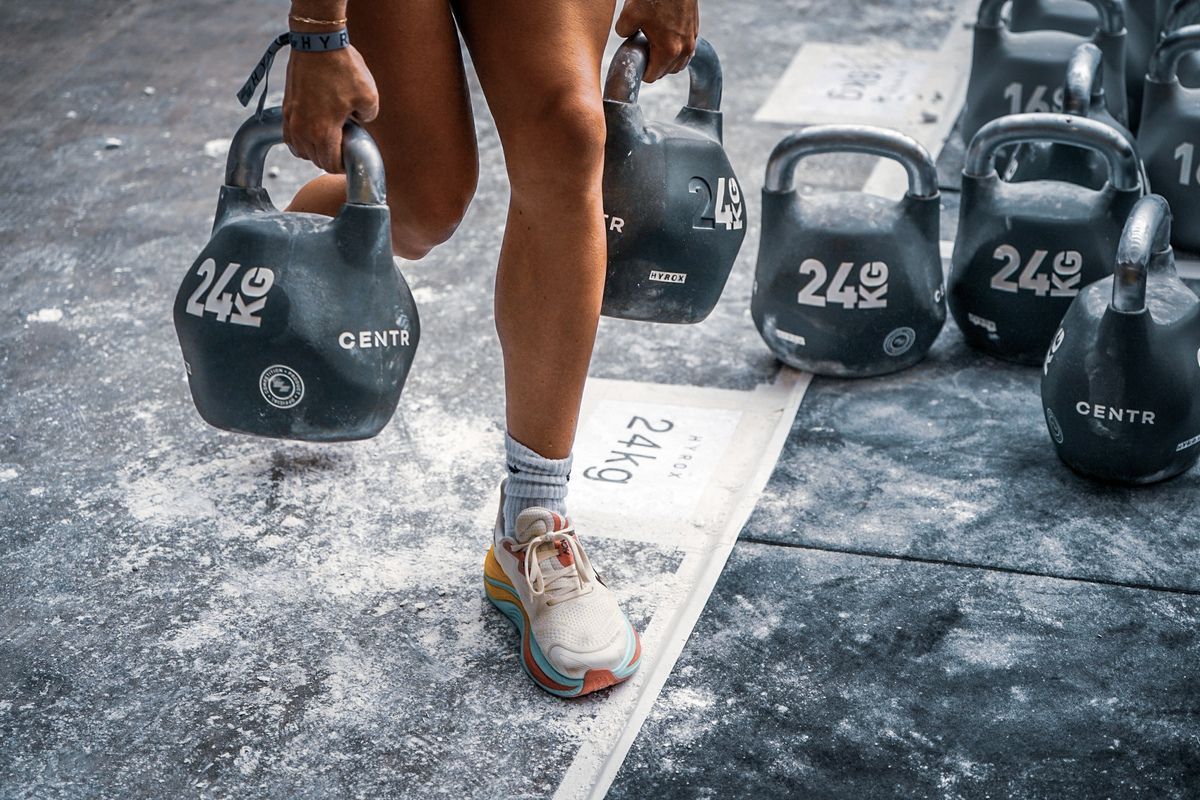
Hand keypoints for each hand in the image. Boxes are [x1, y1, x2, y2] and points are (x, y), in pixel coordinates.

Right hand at [282, 45, 378, 173]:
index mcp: (324, 132)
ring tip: (329, 139)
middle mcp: (303, 130)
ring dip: (314, 151)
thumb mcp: (370, 96)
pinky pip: (289, 136)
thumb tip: (360, 122)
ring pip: (300, 150)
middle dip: (330, 158)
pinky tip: (312, 132)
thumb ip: (369, 118)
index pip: (330, 165)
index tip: (351, 158)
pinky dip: (300, 140)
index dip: (343, 167)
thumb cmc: (344, 68)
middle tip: (344, 147)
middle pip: (315, 160)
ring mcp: (292, 118)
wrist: (317, 42)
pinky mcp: (286, 107)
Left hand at [615, 0, 699, 82]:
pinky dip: (676, 49)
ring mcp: (692, 39)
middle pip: (666, 72)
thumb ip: (623, 31)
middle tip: (642, 48)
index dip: (640, 70)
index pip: (652, 76)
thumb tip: (625, 35)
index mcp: (668, 50)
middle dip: (653, 65)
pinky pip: (686, 50)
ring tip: (654, 43)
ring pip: (679, 63)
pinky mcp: (695, 29)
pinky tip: (665, 36)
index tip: (635, 58)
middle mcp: (684, 48)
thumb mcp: (629, 14)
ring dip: (666, 60)